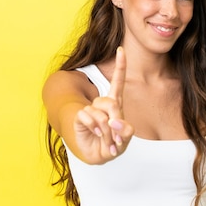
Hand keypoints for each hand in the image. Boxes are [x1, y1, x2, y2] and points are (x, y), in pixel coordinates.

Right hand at [73, 47, 133, 162]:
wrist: (95, 155)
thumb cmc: (110, 145)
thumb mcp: (123, 141)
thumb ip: (125, 132)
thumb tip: (114, 122)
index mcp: (116, 105)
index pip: (118, 82)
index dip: (120, 66)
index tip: (121, 50)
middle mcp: (103, 104)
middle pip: (112, 102)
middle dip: (117, 121)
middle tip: (118, 139)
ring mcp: (91, 109)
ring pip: (100, 111)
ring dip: (107, 131)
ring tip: (108, 142)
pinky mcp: (81, 116)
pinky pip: (88, 115)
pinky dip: (94, 127)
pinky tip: (96, 134)